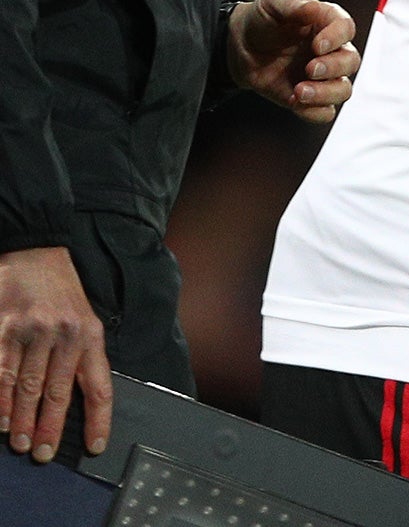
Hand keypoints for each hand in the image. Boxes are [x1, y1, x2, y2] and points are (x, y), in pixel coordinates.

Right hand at [0, 247, 110, 460]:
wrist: (36, 254)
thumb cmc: (62, 294)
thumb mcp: (86, 320)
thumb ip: (83, 357)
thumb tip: (80, 402)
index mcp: (90, 335)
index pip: (99, 385)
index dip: (99, 419)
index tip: (95, 446)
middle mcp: (64, 334)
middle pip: (58, 392)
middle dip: (50, 427)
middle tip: (43, 453)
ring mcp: (32, 331)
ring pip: (26, 385)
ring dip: (21, 419)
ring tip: (19, 442)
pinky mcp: (4, 327)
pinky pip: (0, 369)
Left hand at [227, 0, 358, 121]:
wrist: (239, 47)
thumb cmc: (261, 19)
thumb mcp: (273, 2)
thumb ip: (292, 3)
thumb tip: (313, 9)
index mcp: (326, 23)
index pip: (346, 28)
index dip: (337, 37)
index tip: (318, 45)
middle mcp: (331, 50)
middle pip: (351, 62)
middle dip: (333, 68)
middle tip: (309, 69)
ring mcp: (322, 76)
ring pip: (343, 90)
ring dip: (325, 94)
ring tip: (299, 92)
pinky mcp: (309, 97)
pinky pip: (324, 112)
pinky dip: (314, 111)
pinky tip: (295, 102)